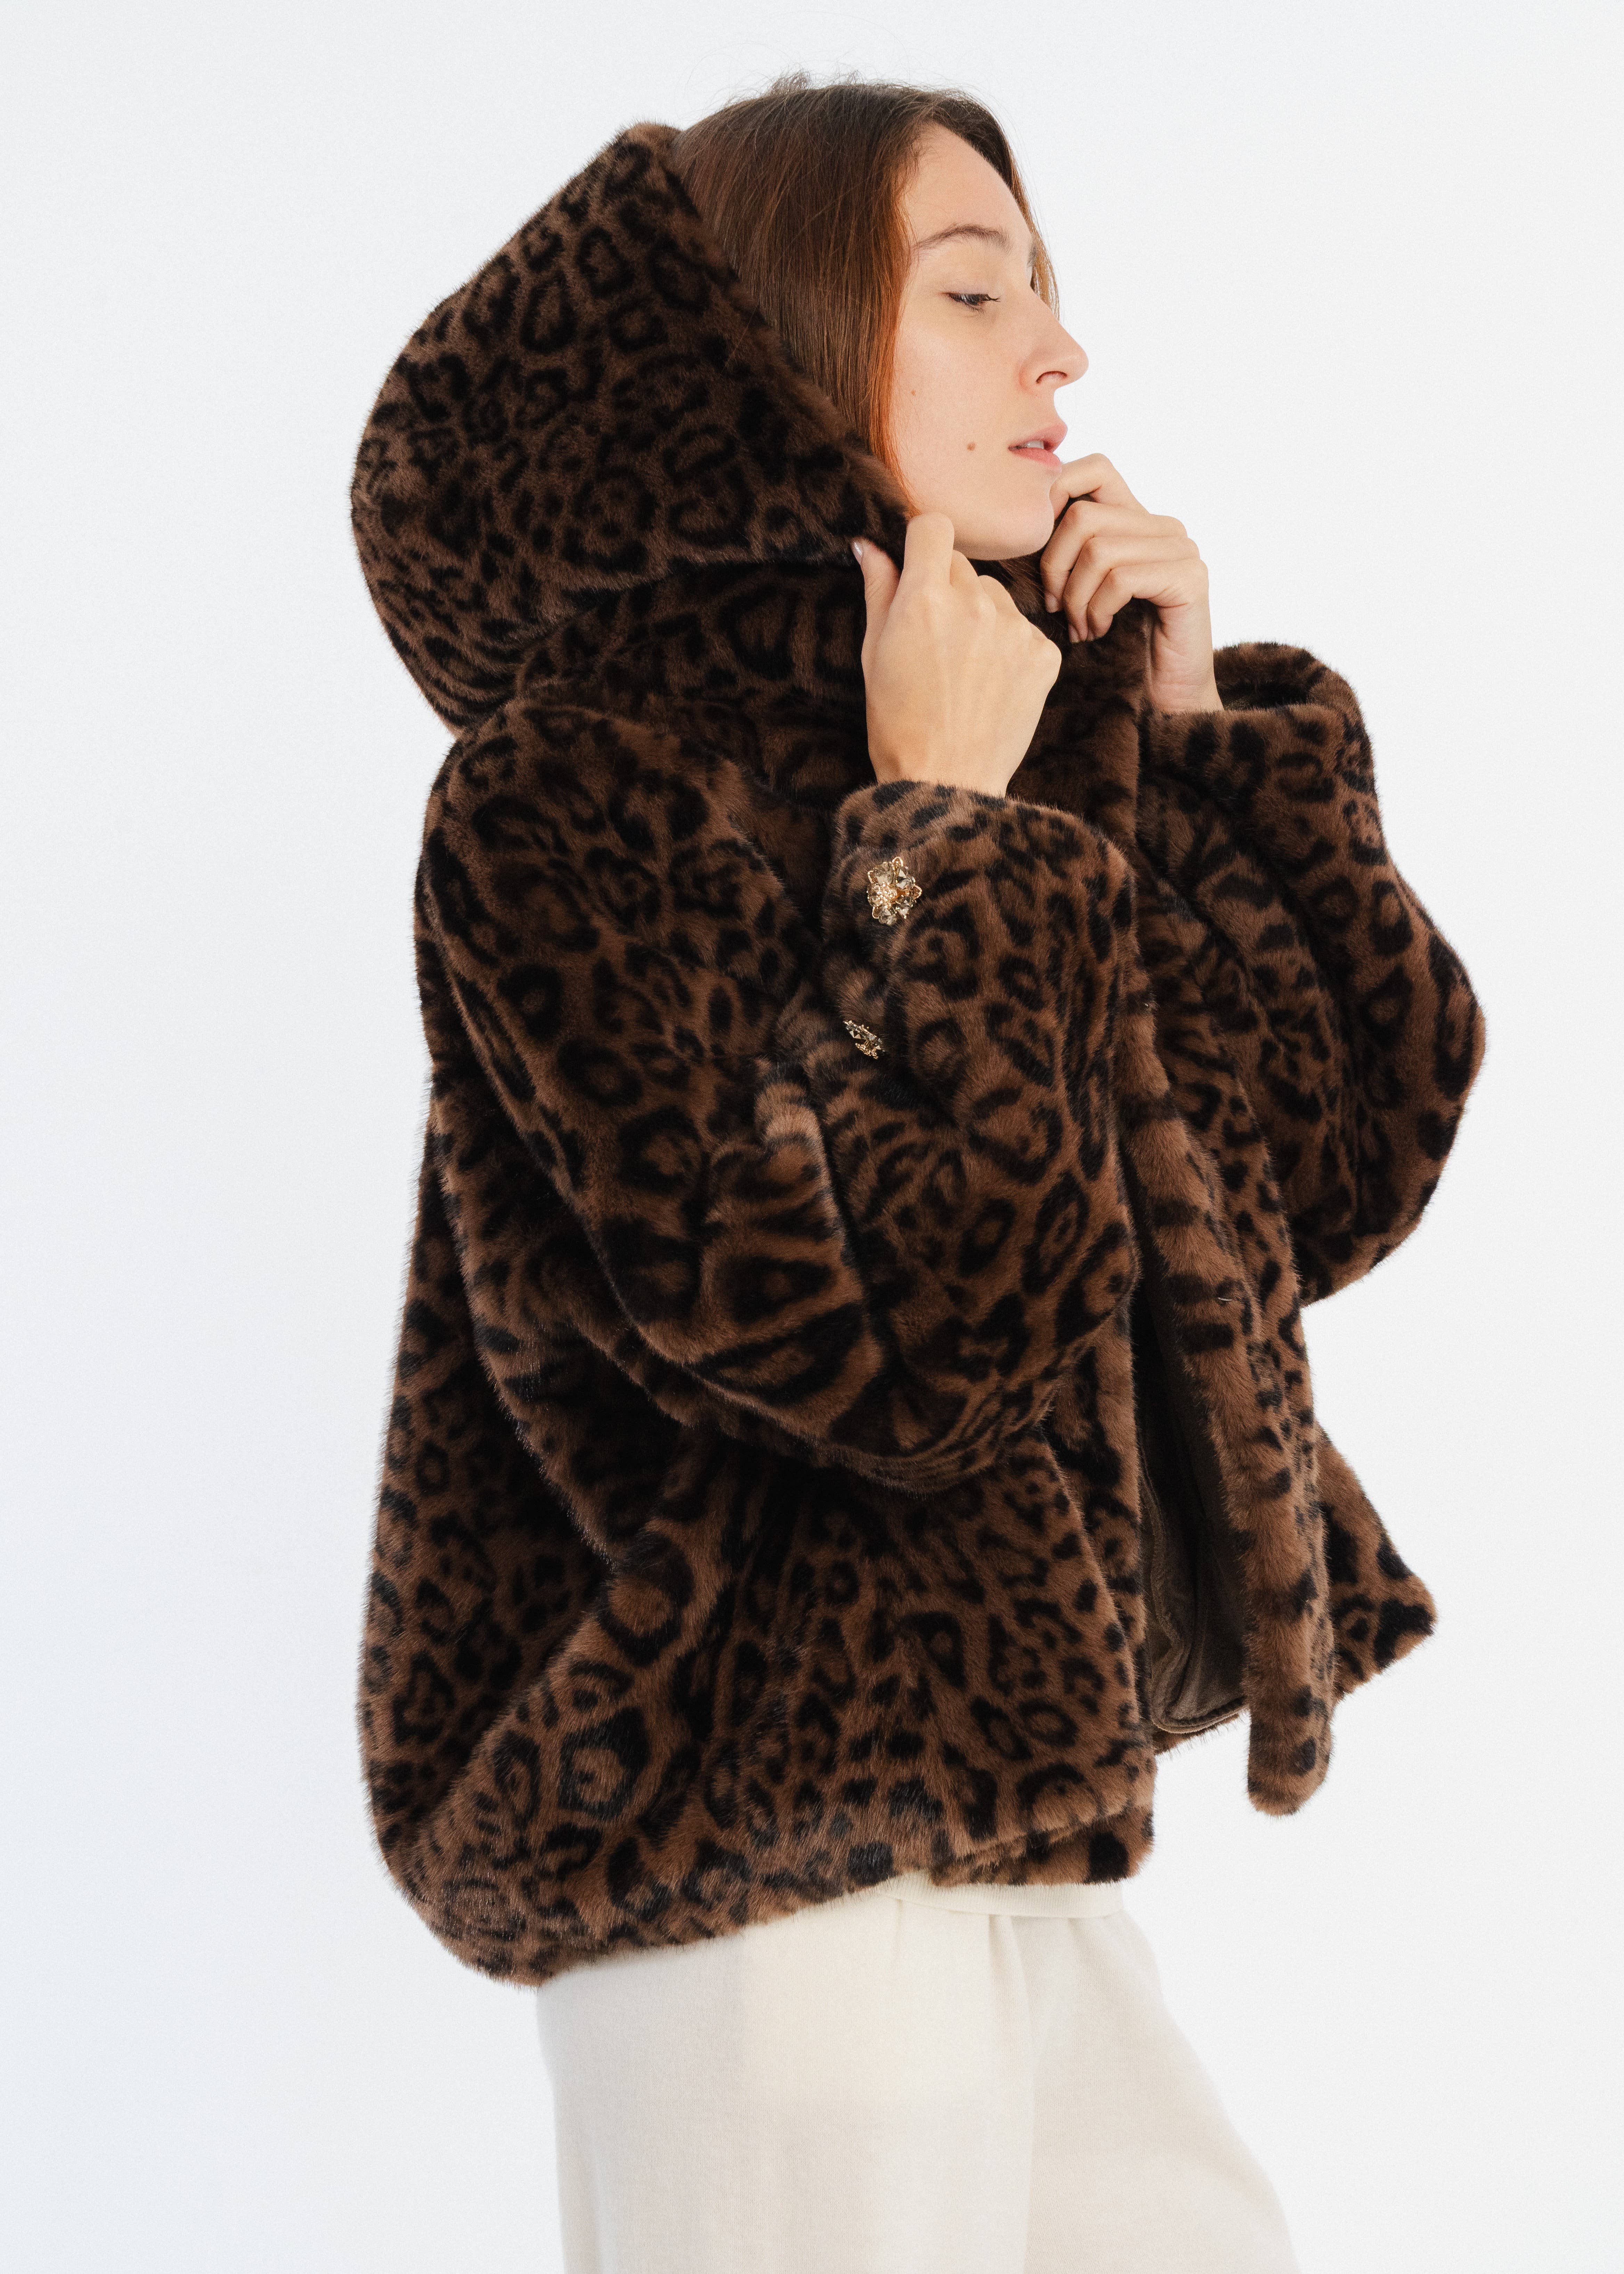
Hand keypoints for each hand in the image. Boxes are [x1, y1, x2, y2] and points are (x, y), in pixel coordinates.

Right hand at [853, 513, 1062, 797]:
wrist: (946, 782)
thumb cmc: (898, 724)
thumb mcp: (874, 655)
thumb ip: (879, 591)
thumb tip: (870, 544)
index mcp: (924, 598)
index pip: (934, 525)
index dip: (922, 543)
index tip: (918, 565)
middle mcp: (974, 604)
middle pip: (963, 564)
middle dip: (946, 587)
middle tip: (934, 638)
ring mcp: (1014, 629)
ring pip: (995, 595)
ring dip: (980, 616)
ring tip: (964, 666)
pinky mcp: (1044, 654)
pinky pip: (1023, 629)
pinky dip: (1008, 648)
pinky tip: (991, 683)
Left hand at [1039, 454, 1222, 712]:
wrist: (1162, 700)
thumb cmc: (1113, 649)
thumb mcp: (1077, 590)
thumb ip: (1063, 553)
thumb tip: (1012, 526)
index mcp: (1136, 519)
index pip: (1093, 468)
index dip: (1054, 495)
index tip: (1035, 549)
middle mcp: (1163, 526)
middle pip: (1082, 515)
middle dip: (1054, 567)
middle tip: (1055, 609)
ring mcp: (1181, 549)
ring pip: (1098, 548)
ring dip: (1075, 597)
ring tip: (1080, 628)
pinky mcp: (1189, 577)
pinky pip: (1121, 578)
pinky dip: (1098, 610)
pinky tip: (1099, 632)